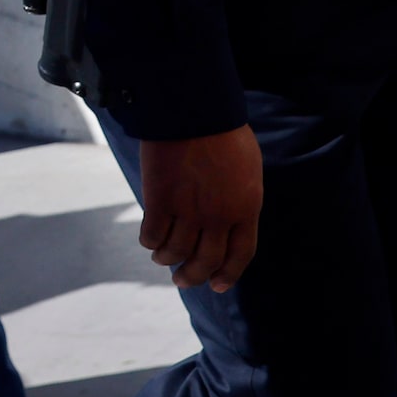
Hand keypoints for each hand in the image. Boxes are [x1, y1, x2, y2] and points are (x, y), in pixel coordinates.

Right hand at [135, 125, 261, 291]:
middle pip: (206, 261)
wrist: (195, 111)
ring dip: (167, 260)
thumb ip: (240, 198)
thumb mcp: (248, 170)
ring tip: (161, 259)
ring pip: (175, 252)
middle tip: (183, 281)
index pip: (240, 255)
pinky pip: (152, 235)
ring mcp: (188, 210)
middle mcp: (219, 217)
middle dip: (193, 276)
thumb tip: (230, 219)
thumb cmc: (223, 132)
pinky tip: (148, 240)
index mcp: (246, 208)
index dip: (228, 274)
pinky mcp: (159, 201)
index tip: (217, 285)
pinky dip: (149, 242)